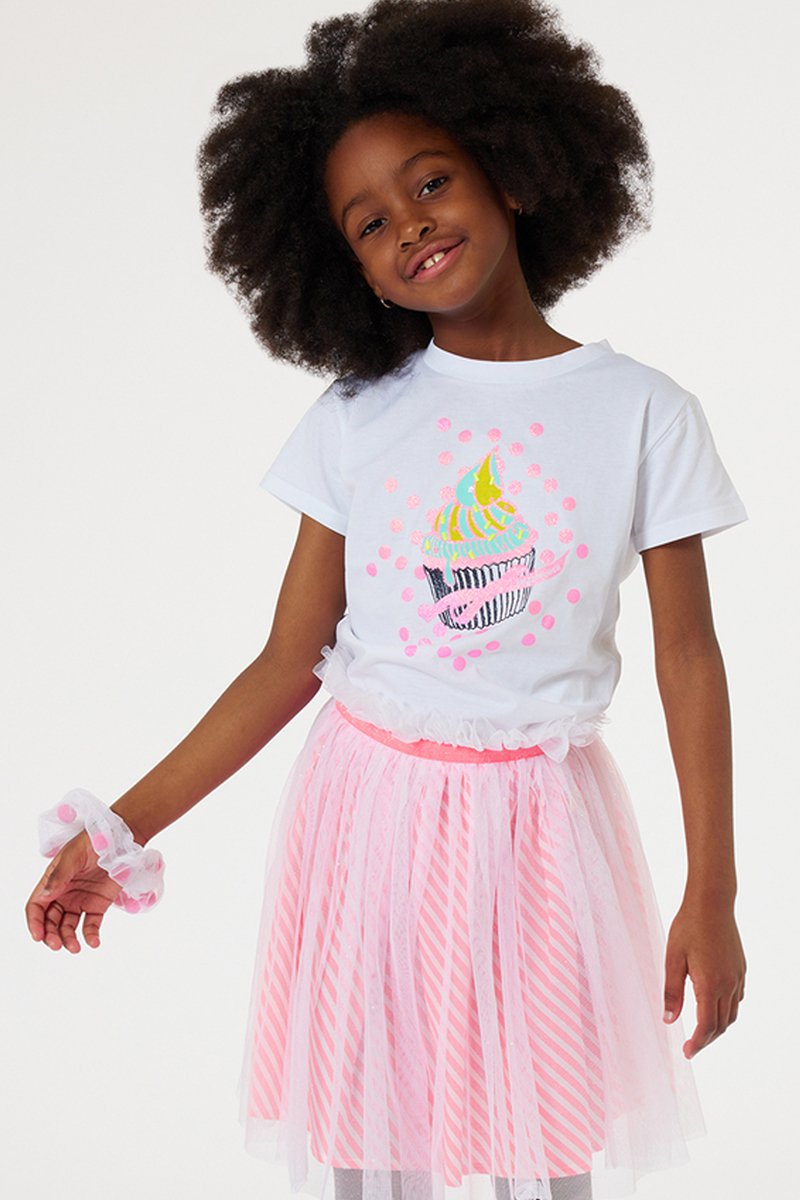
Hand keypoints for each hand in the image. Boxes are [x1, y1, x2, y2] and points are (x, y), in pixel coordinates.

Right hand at [25, 829, 122, 951]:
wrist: (120, 841)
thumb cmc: (93, 842)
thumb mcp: (73, 856)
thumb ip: (59, 876)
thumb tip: (46, 895)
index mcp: (52, 882)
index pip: (37, 907)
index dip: (35, 923)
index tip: (39, 936)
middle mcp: (63, 895)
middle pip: (50, 921)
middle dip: (51, 935)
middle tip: (57, 944)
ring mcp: (80, 901)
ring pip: (68, 927)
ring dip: (68, 939)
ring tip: (75, 947)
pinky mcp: (97, 905)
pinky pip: (91, 925)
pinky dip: (91, 936)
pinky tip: (93, 942)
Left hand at [663, 894, 745, 1058]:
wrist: (712, 903)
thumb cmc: (688, 927)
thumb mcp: (672, 959)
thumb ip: (671, 992)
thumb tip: (669, 1020)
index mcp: (709, 984)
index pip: (706, 1026)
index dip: (697, 1043)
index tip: (687, 1052)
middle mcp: (728, 984)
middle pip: (721, 1025)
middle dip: (706, 1039)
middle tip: (691, 1045)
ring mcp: (737, 977)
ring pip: (732, 1014)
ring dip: (718, 1027)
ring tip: (701, 1030)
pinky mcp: (741, 968)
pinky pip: (737, 998)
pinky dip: (727, 1010)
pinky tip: (714, 1005)